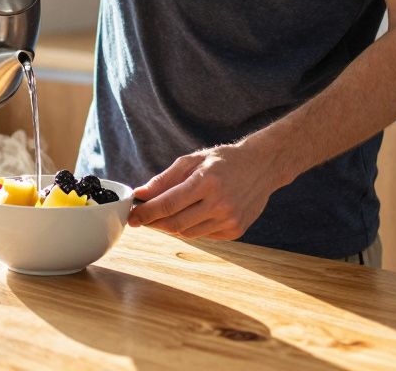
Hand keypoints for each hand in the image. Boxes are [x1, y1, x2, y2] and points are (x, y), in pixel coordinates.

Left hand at [127, 141, 285, 240]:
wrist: (262, 166)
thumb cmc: (224, 160)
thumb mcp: (192, 160)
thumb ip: (164, 179)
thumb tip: (140, 194)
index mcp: (206, 181)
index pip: (168, 204)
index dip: (146, 212)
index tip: (133, 215)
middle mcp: (220, 203)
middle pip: (175, 224)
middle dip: (154, 222)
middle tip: (142, 218)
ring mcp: (229, 220)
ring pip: (188, 233)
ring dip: (171, 226)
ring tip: (166, 214)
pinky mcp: (235, 231)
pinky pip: (203, 235)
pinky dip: (192, 228)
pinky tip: (193, 214)